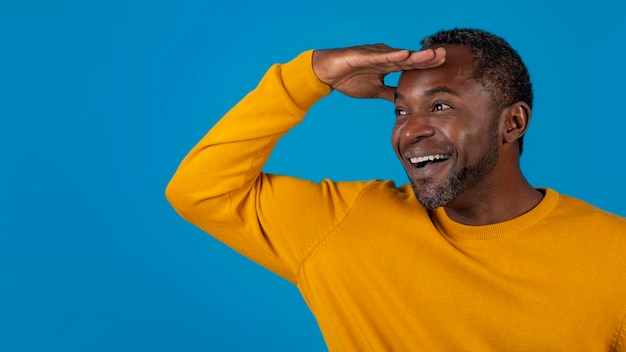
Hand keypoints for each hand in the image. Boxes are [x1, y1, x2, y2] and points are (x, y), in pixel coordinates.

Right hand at [312, 44, 445, 101]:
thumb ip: (389, 93)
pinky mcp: (363, 55)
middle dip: (426, 57)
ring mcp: (375, 55)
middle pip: (409, 57)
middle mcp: (384, 58)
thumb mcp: (374, 90)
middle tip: (444, 55)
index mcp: (387, 66)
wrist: (327, 74)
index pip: (411, 65)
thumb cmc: (348, 79)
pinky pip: (380, 56)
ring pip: (398, 55)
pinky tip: (405, 55)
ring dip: (415, 55)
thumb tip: (402, 101)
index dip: (426, 65)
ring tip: (431, 55)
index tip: (443, 64)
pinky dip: (393, 55)